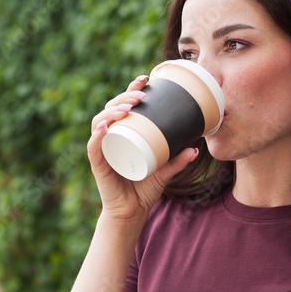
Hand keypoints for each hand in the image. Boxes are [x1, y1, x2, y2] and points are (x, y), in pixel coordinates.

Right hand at [88, 74, 198, 223]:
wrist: (132, 212)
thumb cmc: (144, 188)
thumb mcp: (165, 171)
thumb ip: (178, 160)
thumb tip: (197, 148)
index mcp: (123, 133)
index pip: (123, 105)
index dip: (131, 89)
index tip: (145, 79)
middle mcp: (110, 137)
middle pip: (110, 109)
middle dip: (124, 97)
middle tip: (141, 96)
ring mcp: (102, 149)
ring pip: (100, 122)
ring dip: (112, 111)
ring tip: (127, 108)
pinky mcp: (98, 164)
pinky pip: (93, 147)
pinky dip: (97, 136)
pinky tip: (105, 128)